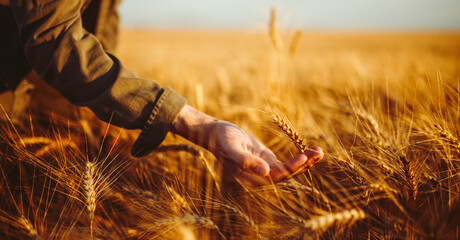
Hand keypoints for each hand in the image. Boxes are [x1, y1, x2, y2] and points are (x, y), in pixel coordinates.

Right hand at [172, 105, 323, 185]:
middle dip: (304, 165)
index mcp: (250, 179)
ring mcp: (266, 170)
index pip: (274, 177)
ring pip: (290, 169)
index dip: (290, 168)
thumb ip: (246, 161)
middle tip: (319, 152)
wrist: (217, 134)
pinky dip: (301, 157)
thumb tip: (265, 172)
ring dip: (306, 161)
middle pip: (286, 174)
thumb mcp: (232, 148)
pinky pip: (288, 163)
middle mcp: (260, 178)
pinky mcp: (269, 162)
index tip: (303, 158)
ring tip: (320, 151)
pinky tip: (313, 150)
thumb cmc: (222, 140)